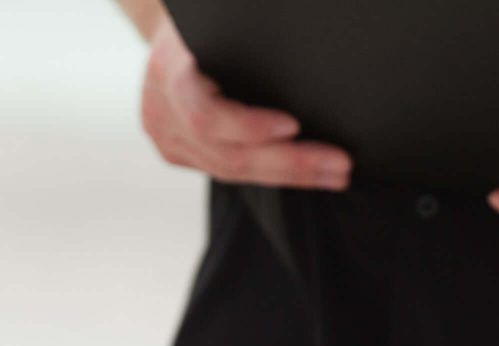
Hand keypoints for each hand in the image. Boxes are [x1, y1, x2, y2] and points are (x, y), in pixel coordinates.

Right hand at [142, 11, 350, 189]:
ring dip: (288, 175)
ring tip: (333, 174)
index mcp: (169, 72)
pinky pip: (226, 171)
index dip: (249, 126)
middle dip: (289, 163)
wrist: (172, 31)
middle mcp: (161, 111)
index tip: (293, 125)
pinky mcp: (178, 152)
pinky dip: (268, 174)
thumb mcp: (221, 17)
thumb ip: (248, 39)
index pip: (206, 114)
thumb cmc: (207, 19)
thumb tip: (308, 42)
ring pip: (230, 171)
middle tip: (337, 165)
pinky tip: (304, 174)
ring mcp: (167, 137)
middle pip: (227, 154)